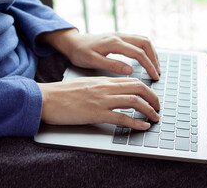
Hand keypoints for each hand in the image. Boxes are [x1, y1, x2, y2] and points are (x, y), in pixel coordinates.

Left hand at [37, 29, 160, 79]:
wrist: (72, 42)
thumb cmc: (80, 53)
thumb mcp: (93, 61)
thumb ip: (112, 65)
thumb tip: (130, 70)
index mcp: (114, 43)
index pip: (139, 53)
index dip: (149, 65)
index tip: (155, 77)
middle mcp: (119, 36)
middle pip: (145, 43)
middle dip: (154, 58)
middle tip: (157, 72)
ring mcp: (120, 35)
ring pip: (143, 40)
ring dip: (152, 52)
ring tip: (155, 66)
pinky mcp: (119, 37)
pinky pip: (138, 40)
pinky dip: (146, 49)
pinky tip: (146, 58)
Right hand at [38, 77, 159, 129]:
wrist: (47, 98)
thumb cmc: (64, 93)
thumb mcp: (87, 84)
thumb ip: (102, 87)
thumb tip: (116, 92)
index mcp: (104, 80)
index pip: (132, 81)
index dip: (146, 89)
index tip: (152, 97)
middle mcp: (106, 88)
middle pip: (138, 88)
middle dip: (153, 97)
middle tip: (158, 107)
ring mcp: (102, 100)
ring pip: (134, 101)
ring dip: (149, 110)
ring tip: (155, 117)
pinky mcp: (97, 113)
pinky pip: (122, 117)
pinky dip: (136, 122)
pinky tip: (143, 126)